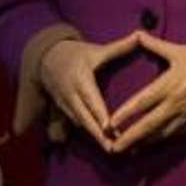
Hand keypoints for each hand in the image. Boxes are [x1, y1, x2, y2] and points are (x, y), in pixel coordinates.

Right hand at [39, 33, 143, 147]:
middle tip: (114, 148)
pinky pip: (76, 124)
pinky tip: (103, 143)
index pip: (91, 99)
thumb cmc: (77, 54)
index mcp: (80, 79)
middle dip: (98, 135)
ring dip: (94, 137)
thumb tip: (139, 35)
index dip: (99, 114)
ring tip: (112, 149)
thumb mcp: (96, 50)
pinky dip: (89, 134)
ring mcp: (65, 103)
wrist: (46, 57)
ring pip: (80, 123)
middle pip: (85, 118)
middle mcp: (71, 93)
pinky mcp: (63, 109)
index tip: (108, 128)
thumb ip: (119, 47)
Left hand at [104, 33, 185, 152]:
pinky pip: (174, 134)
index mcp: (169, 84)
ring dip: (143, 143)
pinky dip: (160, 141)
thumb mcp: (179, 51)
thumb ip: (155, 45)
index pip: (143, 102)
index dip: (126, 113)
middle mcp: (175, 102)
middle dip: (130, 137)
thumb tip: (137, 33)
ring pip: (160, 134)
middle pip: (149, 124)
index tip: (111, 123)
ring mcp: (185, 114)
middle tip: (114, 148)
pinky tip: (149, 145)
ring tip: (128, 150)